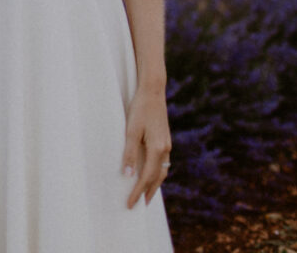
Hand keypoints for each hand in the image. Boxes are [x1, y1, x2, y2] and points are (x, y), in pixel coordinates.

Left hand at [121, 85, 171, 208]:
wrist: (153, 91)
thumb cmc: (140, 109)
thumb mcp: (131, 130)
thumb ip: (130, 153)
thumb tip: (128, 175)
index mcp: (157, 148)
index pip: (147, 177)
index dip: (138, 192)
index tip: (130, 204)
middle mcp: (165, 149)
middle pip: (158, 178)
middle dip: (149, 192)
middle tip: (140, 205)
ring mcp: (167, 144)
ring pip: (162, 171)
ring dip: (154, 184)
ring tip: (146, 194)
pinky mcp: (165, 139)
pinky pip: (163, 162)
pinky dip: (157, 172)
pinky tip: (151, 173)